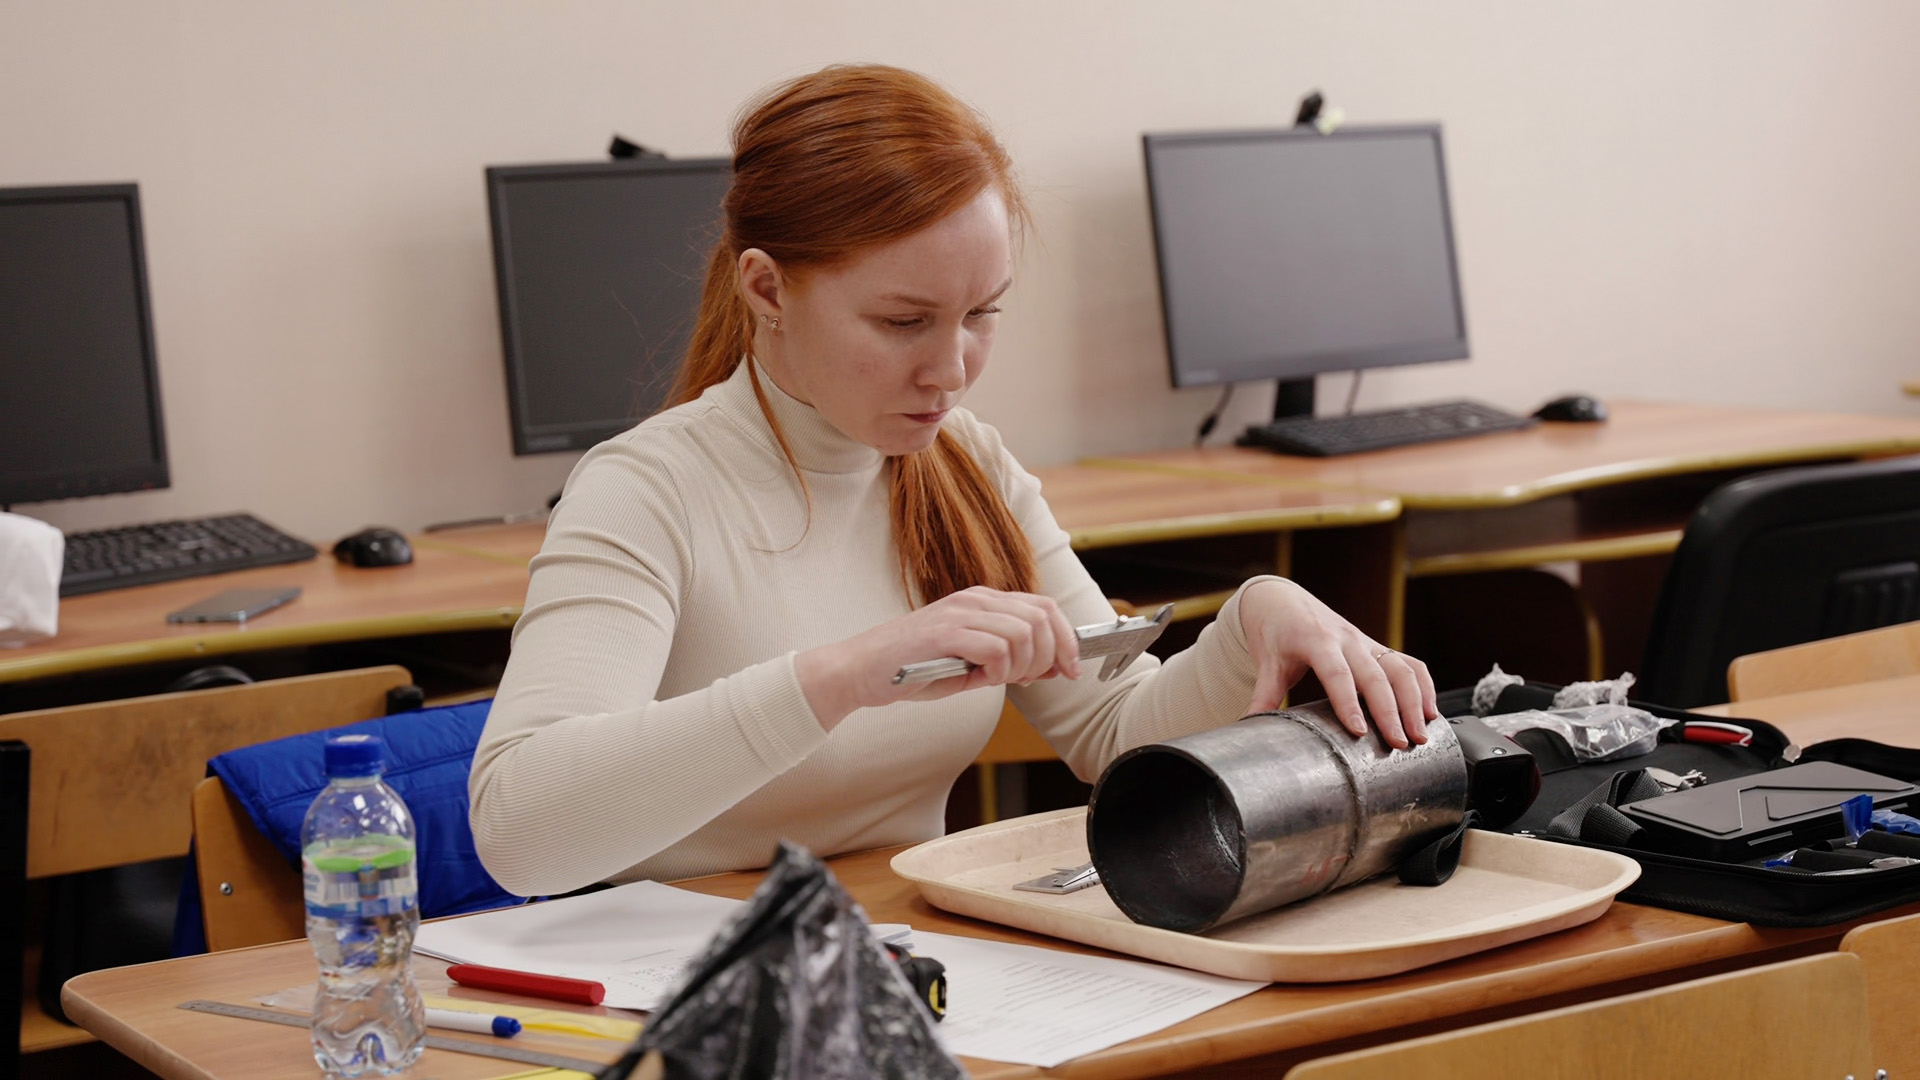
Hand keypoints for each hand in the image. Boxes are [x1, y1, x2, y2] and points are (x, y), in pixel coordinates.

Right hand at [794, 586, 1081, 729]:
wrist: (859, 671)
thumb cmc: (912, 670)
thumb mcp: (969, 665)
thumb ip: (1008, 662)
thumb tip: (1052, 667)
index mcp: (982, 601)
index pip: (1044, 607)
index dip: (1066, 639)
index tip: (1071, 669)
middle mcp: (974, 599)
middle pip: (1042, 616)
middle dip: (1049, 655)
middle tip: (1031, 680)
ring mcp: (959, 613)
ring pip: (1023, 633)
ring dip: (1021, 666)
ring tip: (997, 680)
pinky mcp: (944, 632)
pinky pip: (995, 648)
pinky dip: (998, 671)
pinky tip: (980, 679)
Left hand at [1238, 578, 1437, 748]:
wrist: (1283, 601)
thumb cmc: (1275, 632)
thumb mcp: (1266, 662)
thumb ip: (1263, 695)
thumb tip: (1250, 727)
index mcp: (1316, 641)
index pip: (1337, 674)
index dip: (1348, 703)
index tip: (1359, 732)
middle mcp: (1347, 640)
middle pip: (1377, 675)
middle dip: (1392, 711)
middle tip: (1401, 744)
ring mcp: (1366, 642)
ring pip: (1400, 668)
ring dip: (1415, 701)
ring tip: (1422, 734)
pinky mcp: (1377, 647)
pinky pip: (1408, 663)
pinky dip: (1424, 686)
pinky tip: (1430, 711)